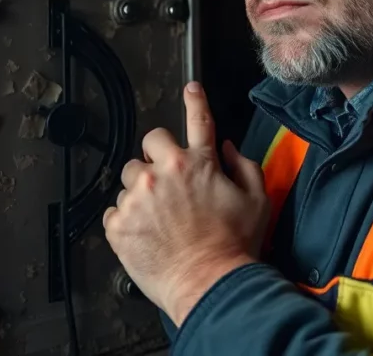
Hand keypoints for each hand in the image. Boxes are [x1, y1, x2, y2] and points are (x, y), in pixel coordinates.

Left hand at [102, 81, 269, 325]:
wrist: (209, 286)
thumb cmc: (235, 247)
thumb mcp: (257, 201)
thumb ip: (244, 167)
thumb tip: (227, 149)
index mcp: (198, 163)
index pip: (198, 120)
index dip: (195, 100)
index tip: (191, 87)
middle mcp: (163, 172)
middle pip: (149, 143)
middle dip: (157, 157)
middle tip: (168, 182)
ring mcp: (137, 197)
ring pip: (130, 178)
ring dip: (141, 190)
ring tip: (160, 218)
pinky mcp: (119, 222)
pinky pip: (116, 210)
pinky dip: (128, 220)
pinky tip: (147, 235)